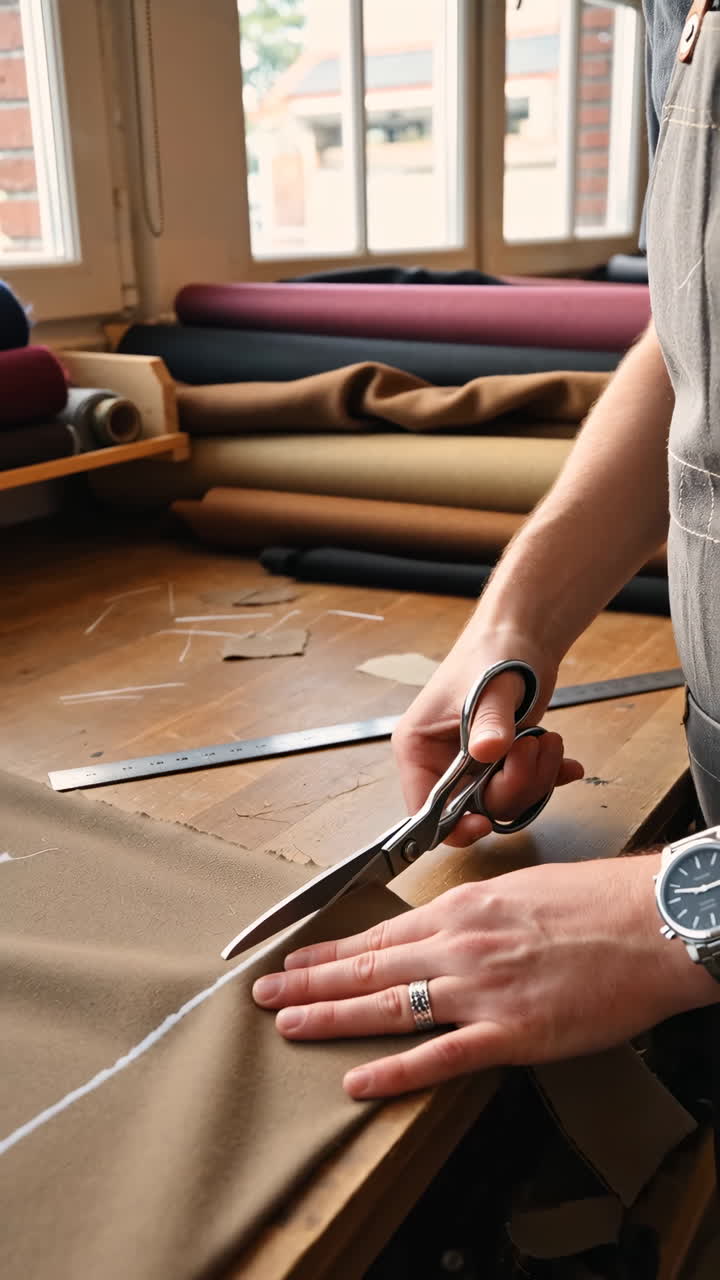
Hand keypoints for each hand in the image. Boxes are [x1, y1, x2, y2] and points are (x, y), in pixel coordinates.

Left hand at [253, 855, 719, 1097]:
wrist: (651, 922)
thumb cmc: (597, 902)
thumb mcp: (520, 890)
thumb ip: (474, 913)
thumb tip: (441, 928)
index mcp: (463, 906)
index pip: (379, 933)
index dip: (331, 950)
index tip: (295, 959)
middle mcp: (459, 945)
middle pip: (368, 967)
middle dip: (309, 981)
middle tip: (264, 995)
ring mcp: (480, 991)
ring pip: (387, 1007)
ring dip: (330, 1017)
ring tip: (287, 1027)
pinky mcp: (509, 1033)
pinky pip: (439, 1057)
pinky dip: (393, 1072)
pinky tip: (357, 1081)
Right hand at [391, 626, 583, 845]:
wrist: (523, 637)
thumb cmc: (493, 653)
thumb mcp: (490, 689)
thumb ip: (490, 723)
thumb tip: (487, 752)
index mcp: (418, 747)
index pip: (424, 808)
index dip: (451, 825)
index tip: (483, 823)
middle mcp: (441, 761)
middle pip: (473, 808)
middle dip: (511, 786)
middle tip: (530, 749)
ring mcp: (472, 764)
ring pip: (504, 802)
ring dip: (535, 778)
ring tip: (547, 741)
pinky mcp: (500, 762)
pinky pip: (524, 788)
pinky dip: (547, 777)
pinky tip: (562, 760)